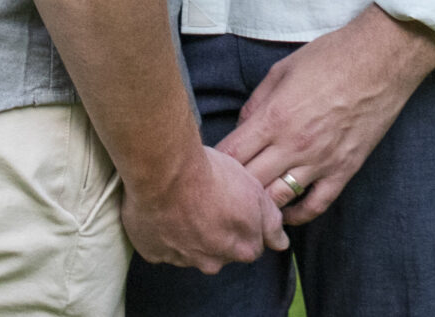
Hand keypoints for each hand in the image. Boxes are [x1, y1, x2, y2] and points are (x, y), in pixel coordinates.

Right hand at [120, 143, 287, 272]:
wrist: (167, 172)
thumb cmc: (212, 175)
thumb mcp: (255, 191)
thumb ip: (270, 221)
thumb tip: (281, 243)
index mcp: (241, 249)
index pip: (250, 246)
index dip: (243, 224)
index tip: (233, 206)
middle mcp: (212, 262)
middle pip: (220, 252)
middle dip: (216, 234)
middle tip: (207, 202)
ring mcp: (182, 260)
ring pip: (190, 251)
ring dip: (188, 234)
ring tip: (182, 203)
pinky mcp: (153, 253)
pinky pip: (162, 247)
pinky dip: (163, 234)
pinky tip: (163, 211)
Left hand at [218, 6, 434, 224]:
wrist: (381, 60)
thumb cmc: (332, 57)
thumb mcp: (283, 70)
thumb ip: (257, 102)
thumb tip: (242, 126)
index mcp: (274, 117)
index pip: (232, 154)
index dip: (216, 163)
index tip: (208, 166)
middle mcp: (293, 145)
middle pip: (249, 183)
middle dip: (232, 188)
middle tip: (224, 190)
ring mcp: (320, 161)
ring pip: (278, 200)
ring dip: (261, 205)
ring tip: (250, 206)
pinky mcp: (344, 170)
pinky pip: (316, 206)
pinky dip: (297, 215)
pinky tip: (285, 213)